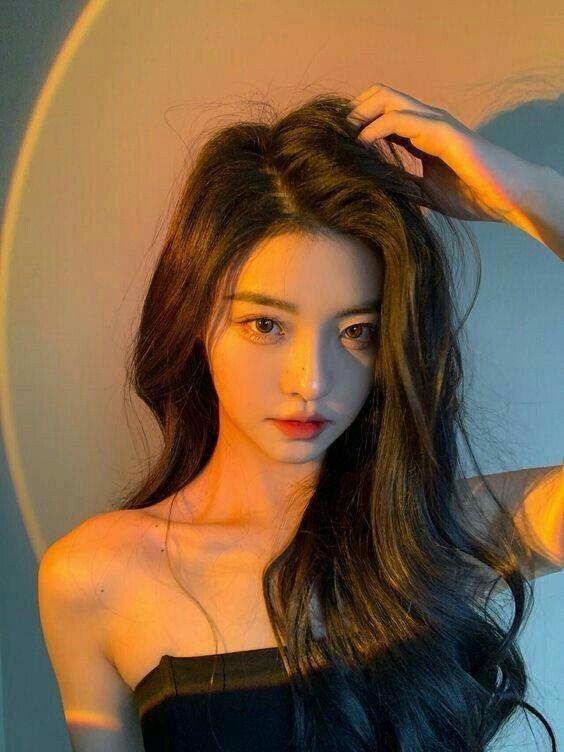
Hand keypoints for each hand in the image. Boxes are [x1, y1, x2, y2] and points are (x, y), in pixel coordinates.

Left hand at [346, 83, 538, 224]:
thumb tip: (371, 186)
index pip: (382, 113)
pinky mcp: (442, 132)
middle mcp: (426, 120)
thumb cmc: (472, 195)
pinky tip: (362, 147)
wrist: (506, 198)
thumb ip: (401, 182)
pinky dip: (376, 130)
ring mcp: (434, 122)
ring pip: (387, 99)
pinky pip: (400, 121)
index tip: (337, 144)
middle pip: (380, 95)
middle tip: (336, 138)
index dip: (358, 123)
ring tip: (343, 140)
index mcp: (421, 133)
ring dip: (360, 116)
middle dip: (354, 112)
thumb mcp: (424, 191)